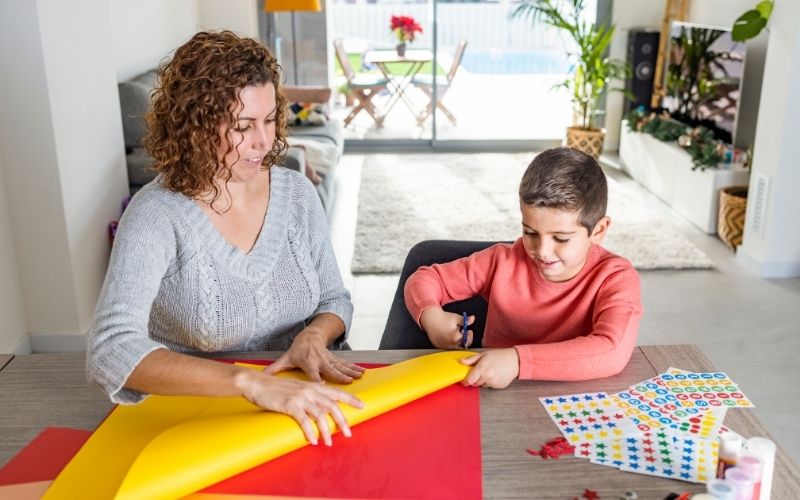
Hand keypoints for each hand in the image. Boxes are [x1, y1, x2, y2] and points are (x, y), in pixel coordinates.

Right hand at [235, 369, 364, 445]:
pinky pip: (304, 421)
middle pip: (333, 406)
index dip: (351, 399)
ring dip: (326, 431)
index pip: (337, 392)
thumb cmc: (275, 386)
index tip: (363, 406)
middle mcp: (310, 390)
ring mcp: (300, 397)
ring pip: (320, 415)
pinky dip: (310, 432)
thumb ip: (310, 389)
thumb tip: (322, 389)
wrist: (256, 383)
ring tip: (328, 443)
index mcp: (313, 386)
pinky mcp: (290, 405)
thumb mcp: (296, 385)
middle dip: (342, 421)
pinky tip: (313, 441)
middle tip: (348, 433)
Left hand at [264, 327, 364, 383]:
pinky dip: (354, 368)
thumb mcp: (286, 358)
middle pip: (331, 370)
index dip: (317, 380)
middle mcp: (320, 360)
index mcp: (308, 362)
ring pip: (341, 366)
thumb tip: (262, 375)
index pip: (313, 373)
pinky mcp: (335, 358)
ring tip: (359, 376)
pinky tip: (362, 372)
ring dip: (351, 371)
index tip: (323, 387)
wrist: (310, 336)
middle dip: (340, 376)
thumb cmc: (297, 351)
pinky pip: (346, 364)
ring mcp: (329, 359)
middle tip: (348, 382)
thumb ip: (275, 368)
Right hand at [419, 308, 474, 348]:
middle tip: (461, 330)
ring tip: (454, 332)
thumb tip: (473, 318)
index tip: (469, 330)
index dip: (469, 335)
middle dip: (463, 338)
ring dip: (457, 341)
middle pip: (461, 345)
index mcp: (455, 338)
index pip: (467, 340)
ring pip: (454, 347)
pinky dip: (450, 343)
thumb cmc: (443, 318)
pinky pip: (447, 347)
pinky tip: (448, 335)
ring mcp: (443, 346)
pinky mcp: (439, 346)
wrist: (430, 319)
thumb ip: (466, 320)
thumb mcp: (456, 318)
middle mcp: (449, 344)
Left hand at [461, 349, 519, 388]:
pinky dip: (491, 382)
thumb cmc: (498, 356)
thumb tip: (461, 362)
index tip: (465, 379)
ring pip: (483, 385)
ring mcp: (494, 383)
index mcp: (482, 368)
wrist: (515, 361)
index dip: (466, 381)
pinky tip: (496, 375)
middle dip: (475, 379)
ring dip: (483, 381)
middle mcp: (487, 377)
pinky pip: (491, 386)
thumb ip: (471, 359)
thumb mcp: (484, 354)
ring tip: (490, 372)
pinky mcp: (499, 386)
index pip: (469, 380)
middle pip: (475, 383)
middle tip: (481, 372)